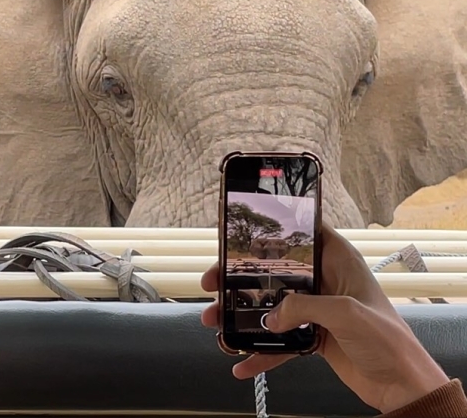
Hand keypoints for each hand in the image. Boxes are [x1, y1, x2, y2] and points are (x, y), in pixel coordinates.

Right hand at [201, 222, 449, 413]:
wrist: (400, 383)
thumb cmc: (387, 339)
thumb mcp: (345, 313)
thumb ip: (303, 307)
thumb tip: (270, 317)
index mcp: (338, 261)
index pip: (303, 232)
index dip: (272, 230)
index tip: (240, 234)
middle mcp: (323, 281)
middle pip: (274, 270)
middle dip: (240, 278)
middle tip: (213, 284)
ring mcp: (315, 309)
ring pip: (270, 305)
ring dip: (241, 316)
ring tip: (215, 324)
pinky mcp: (311, 336)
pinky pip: (278, 341)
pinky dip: (259, 352)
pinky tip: (240, 362)